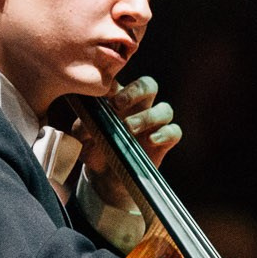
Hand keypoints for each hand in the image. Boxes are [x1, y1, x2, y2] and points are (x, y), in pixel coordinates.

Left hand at [79, 76, 181, 212]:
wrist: (106, 176)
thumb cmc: (93, 148)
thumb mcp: (82, 139)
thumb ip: (82, 127)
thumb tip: (87, 123)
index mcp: (118, 98)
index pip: (122, 81)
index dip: (114, 83)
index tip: (102, 93)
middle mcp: (139, 106)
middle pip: (149, 85)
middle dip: (136, 91)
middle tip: (117, 104)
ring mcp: (154, 123)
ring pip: (165, 109)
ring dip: (148, 117)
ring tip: (129, 128)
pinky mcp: (164, 141)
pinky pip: (174, 131)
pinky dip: (165, 134)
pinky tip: (151, 140)